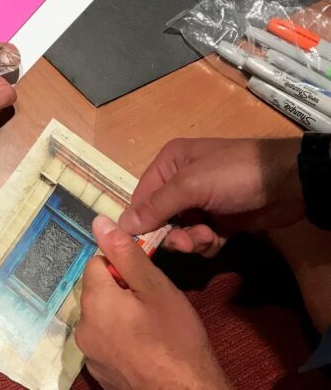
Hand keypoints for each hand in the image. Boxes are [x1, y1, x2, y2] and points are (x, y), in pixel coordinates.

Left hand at [75, 216, 229, 389]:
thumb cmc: (176, 340)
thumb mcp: (155, 287)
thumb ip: (125, 253)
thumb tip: (98, 222)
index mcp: (94, 301)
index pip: (98, 262)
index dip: (123, 266)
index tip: (146, 280)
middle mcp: (83, 328)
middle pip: (99, 290)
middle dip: (122, 291)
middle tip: (154, 306)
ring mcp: (91, 355)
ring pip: (104, 316)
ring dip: (122, 316)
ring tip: (153, 329)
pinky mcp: (101, 374)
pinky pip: (107, 342)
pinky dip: (122, 340)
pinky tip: (147, 349)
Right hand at [118, 138, 303, 256]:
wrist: (286, 184)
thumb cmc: (232, 175)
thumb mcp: (190, 185)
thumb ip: (157, 205)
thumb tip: (122, 224)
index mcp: (169, 163)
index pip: (142, 196)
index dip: (141, 221)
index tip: (140, 245)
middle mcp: (181, 181)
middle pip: (161, 218)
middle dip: (172, 234)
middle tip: (186, 242)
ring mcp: (202, 202)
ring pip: (181, 232)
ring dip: (191, 240)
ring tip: (208, 237)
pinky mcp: (220, 220)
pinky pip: (200, 239)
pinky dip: (206, 244)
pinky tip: (219, 240)